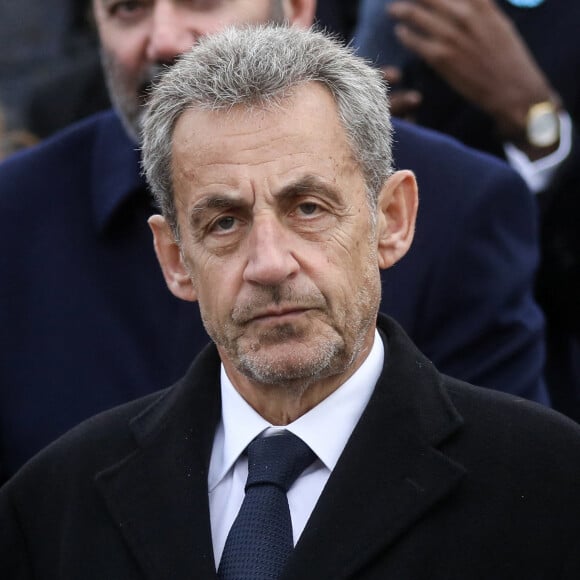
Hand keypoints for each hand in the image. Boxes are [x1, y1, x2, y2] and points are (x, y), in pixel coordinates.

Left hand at [388, 0, 557, 141]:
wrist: (512, 89)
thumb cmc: (508, 58)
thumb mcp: (500, 23)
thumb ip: (482, 8)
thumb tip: (466, 3)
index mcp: (482, 5)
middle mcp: (466, 16)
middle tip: (398, 1)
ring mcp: (452, 36)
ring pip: (418, 15)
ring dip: (402, 11)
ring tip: (393, 11)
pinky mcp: (442, 57)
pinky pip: (415, 41)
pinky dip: (405, 35)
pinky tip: (400, 32)